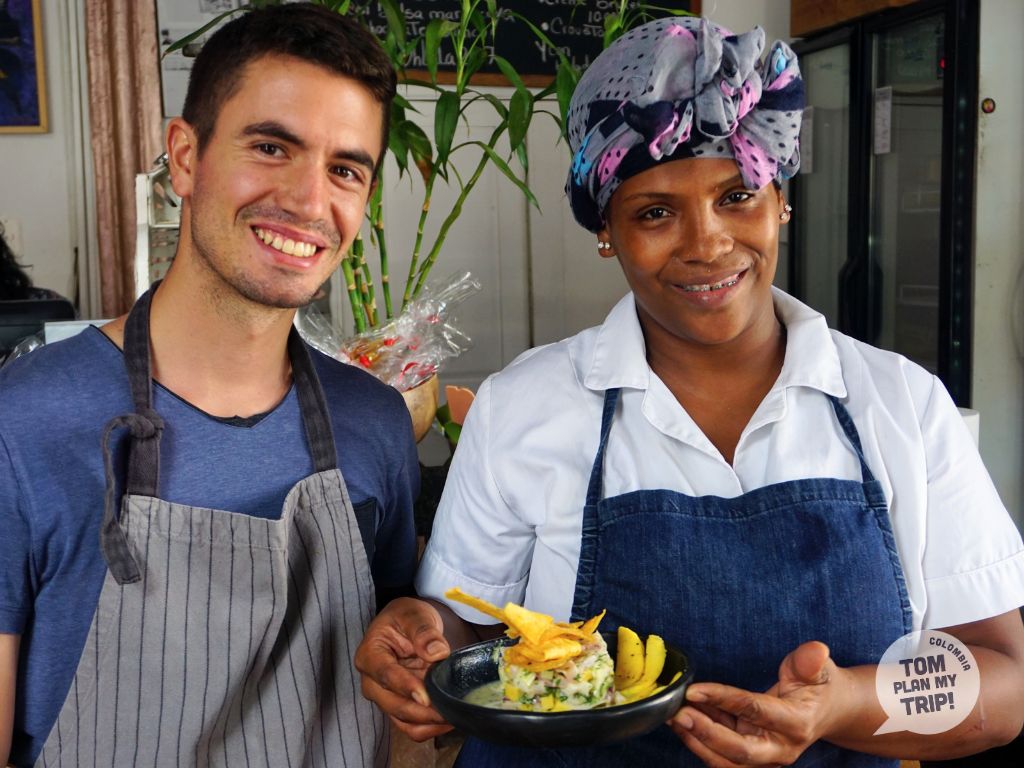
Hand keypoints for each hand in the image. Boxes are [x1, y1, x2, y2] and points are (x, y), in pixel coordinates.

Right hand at [354, 597, 453, 740]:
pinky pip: (412, 726)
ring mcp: (384, 697)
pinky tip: (449, 719)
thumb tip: (436, 652)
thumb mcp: (415, 615)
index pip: (386, 675)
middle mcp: (371, 681)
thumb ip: (424, 632)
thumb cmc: (407, 618)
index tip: (426, 696)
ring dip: (428, 723)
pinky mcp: (398, 707)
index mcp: (369, 654)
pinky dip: (430, 727)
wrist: (409, 626)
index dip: (406, 687)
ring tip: (453, 716)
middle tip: (449, 709)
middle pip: (393, 704)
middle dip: (422, 711)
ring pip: (403, 720)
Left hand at [668, 641, 844, 766]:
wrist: (827, 713)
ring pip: (725, 761)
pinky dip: (700, 739)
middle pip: (738, 751)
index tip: (693, 689)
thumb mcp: (818, 670)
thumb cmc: (819, 687)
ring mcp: (765, 759)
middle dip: (705, 734)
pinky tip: (683, 718)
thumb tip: (816, 650)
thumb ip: (810, 661)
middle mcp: (780, 749)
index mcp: (797, 724)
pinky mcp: (751, 760)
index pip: (754, 711)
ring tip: (672, 715)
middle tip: (677, 713)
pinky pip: (721, 755)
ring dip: (696, 739)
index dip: (723, 699)